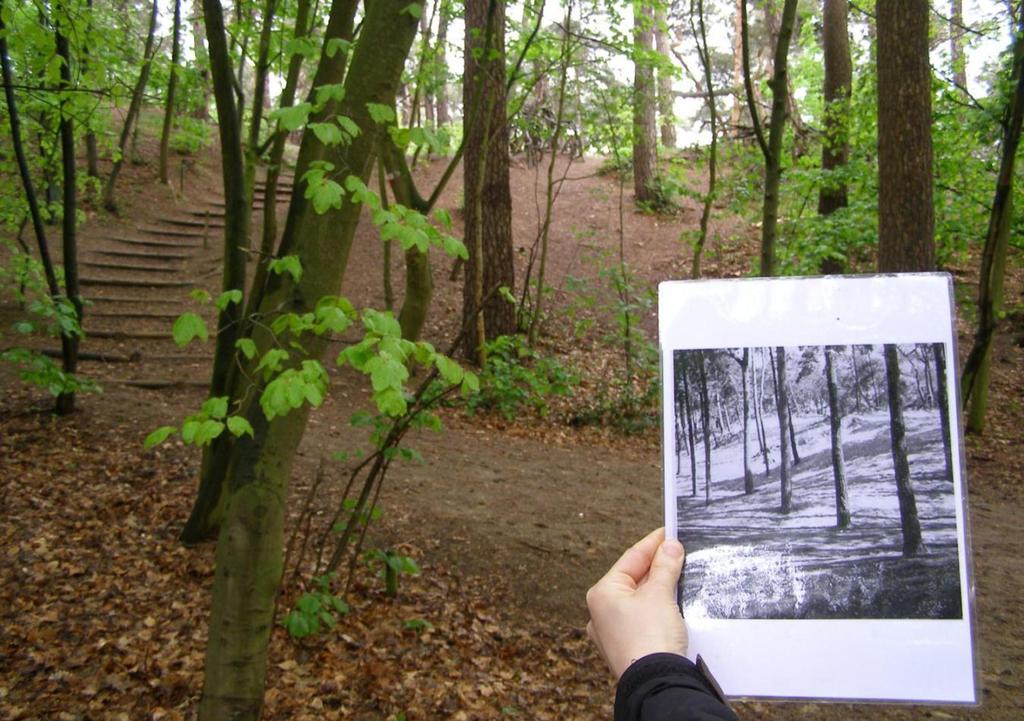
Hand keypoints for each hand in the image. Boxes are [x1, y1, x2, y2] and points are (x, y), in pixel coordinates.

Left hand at [586, 528, 687, 679]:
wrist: (657, 683)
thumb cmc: (650, 638)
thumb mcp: (660, 594)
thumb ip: (665, 566)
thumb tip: (670, 546)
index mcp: (602, 594)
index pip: (631, 559)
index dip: (652, 544)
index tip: (669, 532)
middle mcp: (602, 613)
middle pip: (634, 579)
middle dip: (658, 566)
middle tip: (679, 551)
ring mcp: (614, 633)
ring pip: (640, 600)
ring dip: (660, 588)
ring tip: (680, 573)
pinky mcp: (629, 648)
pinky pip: (644, 619)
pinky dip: (658, 608)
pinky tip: (674, 603)